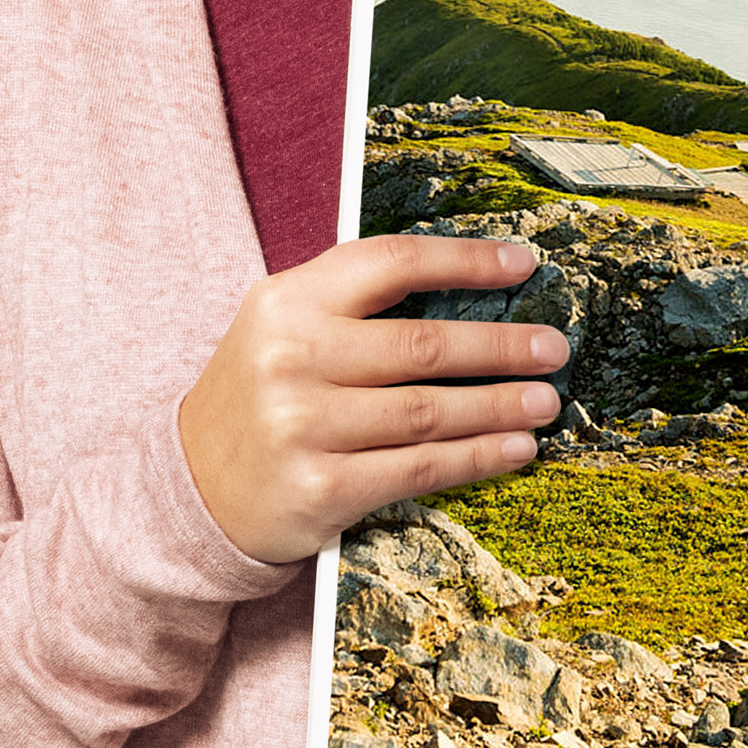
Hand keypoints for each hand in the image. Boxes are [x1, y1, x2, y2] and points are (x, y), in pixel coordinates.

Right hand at [175, 234, 566, 568]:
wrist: (193, 485)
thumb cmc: (264, 396)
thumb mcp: (286, 330)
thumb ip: (356, 306)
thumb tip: (471, 293)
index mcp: (287, 303)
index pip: (390, 264)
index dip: (464, 260)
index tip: (523, 264)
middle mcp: (292, 359)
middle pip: (424, 346)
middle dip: (502, 348)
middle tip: (554, 349)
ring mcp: (304, 425)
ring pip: (431, 412)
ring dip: (501, 407)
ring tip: (545, 402)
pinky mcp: (323, 487)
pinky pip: (422, 468)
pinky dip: (479, 458)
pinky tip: (516, 448)